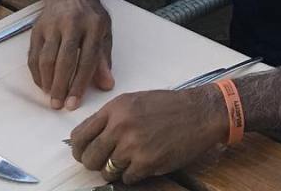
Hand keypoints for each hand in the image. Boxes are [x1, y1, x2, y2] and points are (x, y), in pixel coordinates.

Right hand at [27, 0, 113, 109]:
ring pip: (46, 58)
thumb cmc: (90, 15)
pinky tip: (42, 84)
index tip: (74, 103)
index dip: (80, 83)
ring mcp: (53, 25)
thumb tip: (107, 85)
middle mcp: (73, 23)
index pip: (88, 58)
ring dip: (47, 81)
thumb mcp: (105, 30)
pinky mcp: (37, 28)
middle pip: (65, 60)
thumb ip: (104, 58)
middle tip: (58, 105)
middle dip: (61, 86)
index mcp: (94, 25)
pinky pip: (34, 55)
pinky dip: (36, 73)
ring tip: (50, 96)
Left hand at [69, 86, 228, 183]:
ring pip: (106, 171)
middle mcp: (121, 125)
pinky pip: (126, 178)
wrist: (200, 113)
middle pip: (89, 157)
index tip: (85, 153)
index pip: (79, 136)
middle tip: (110, 160)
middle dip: (97, 163)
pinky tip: (147, 160)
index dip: (80, 149)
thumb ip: (112, 118)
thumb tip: (89, 138)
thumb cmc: (171, 107)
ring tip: (133, 157)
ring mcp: (132, 144)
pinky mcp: (145, 162)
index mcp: (116, 108)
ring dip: (117, 169)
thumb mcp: (136, 101)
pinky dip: (134, 174)